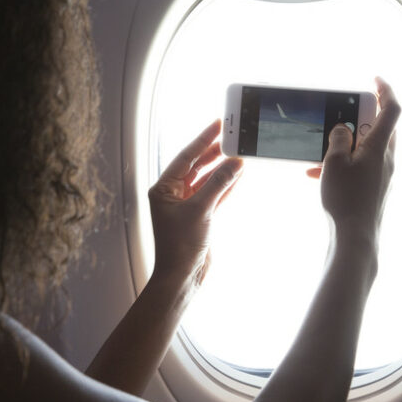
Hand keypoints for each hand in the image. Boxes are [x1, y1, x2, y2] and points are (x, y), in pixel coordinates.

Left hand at [148, 120, 243, 284]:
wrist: (182, 276)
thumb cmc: (181, 245)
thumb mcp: (201, 209)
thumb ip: (219, 183)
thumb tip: (235, 163)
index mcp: (163, 189)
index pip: (186, 157)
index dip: (203, 140)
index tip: (218, 125)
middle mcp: (173, 195)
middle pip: (196, 166)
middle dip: (213, 152)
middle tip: (231, 136)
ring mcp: (186, 206)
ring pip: (206, 180)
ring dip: (222, 169)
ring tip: (238, 154)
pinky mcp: (199, 217)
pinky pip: (213, 195)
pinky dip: (225, 186)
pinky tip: (237, 175)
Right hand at [307, 77, 400, 235]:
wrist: (355, 237)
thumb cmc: (346, 200)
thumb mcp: (334, 162)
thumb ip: (338, 138)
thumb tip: (343, 128)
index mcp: (380, 147)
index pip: (391, 109)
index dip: (385, 90)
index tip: (374, 79)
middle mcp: (387, 159)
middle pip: (379, 127)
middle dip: (359, 117)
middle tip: (339, 115)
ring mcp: (382, 174)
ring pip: (366, 148)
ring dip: (345, 144)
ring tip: (321, 149)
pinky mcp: (374, 188)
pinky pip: (359, 166)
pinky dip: (341, 163)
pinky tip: (316, 172)